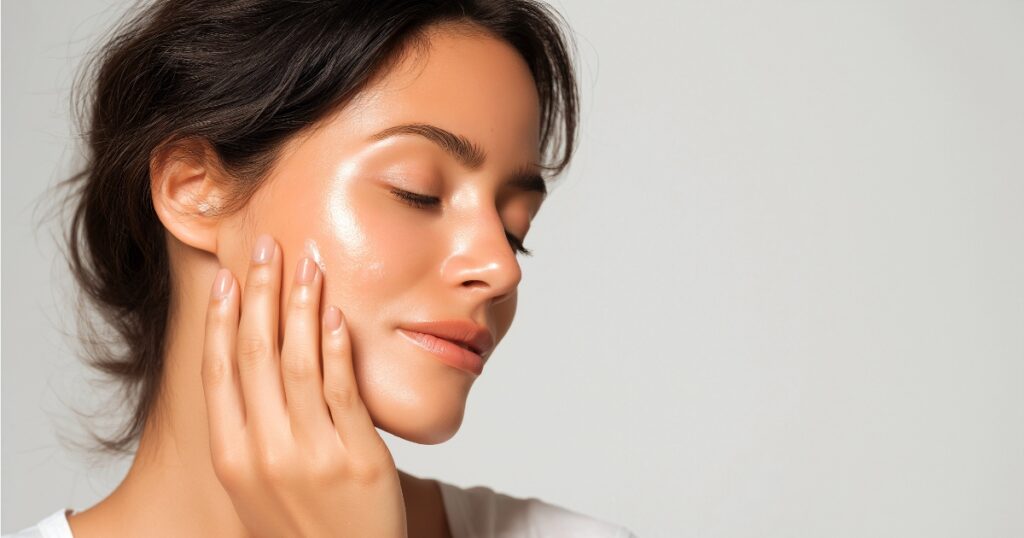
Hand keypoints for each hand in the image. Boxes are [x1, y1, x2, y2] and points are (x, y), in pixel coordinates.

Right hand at [201, 233, 406, 536]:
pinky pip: (342, 390)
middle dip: (261, 292)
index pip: (219, 372)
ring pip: (298, 363)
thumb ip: (252, 432)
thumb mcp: (258, 486)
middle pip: (255, 355)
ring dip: (301, 305)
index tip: (227, 277)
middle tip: (266, 246)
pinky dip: (337, 346)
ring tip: (307, 263)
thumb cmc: (303, 527)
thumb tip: (253, 366)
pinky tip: (336, 313)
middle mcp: (264, 454)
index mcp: (232, 458)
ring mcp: (311, 456)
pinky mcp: (357, 459)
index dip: (221, 319)